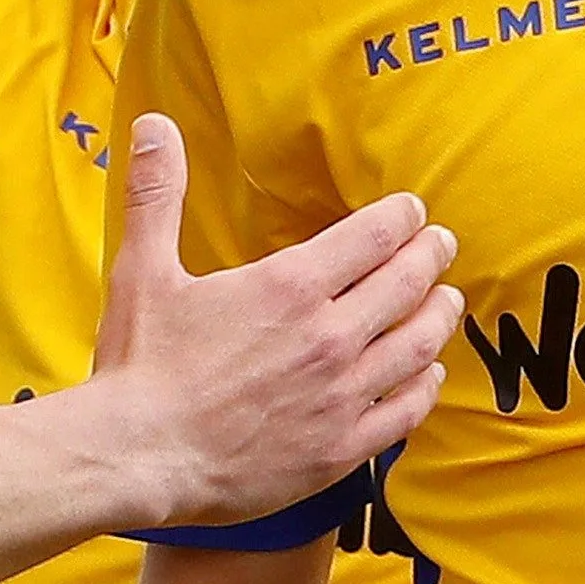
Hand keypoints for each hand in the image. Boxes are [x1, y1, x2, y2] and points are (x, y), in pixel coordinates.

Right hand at [94, 115, 460, 525]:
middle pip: (407, 283)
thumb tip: (155, 127)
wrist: (138, 457)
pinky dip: (424, 385)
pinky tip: (428, 373)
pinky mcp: (341, 447)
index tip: (412, 212)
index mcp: (290, 287)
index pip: (374, 236)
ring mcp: (341, 395)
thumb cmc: (141, 366)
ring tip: (446, 300)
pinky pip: (405, 410)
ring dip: (439, 315)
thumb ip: (157, 193)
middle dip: (431, 256)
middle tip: (441, 245)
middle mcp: (329, 337)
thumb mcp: (143, 269)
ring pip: (418, 345)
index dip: (402, 218)